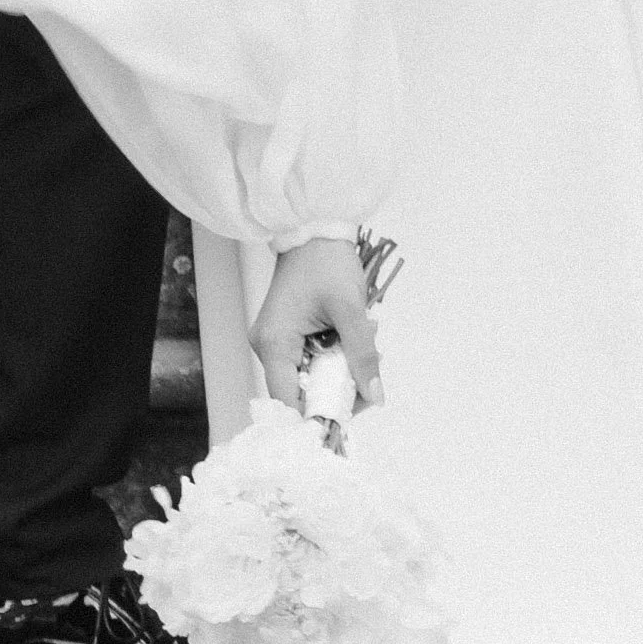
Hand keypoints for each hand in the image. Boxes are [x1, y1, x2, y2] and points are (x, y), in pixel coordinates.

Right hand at [252, 236, 383, 410]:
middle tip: (371, 372)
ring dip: (341, 369)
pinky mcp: (286, 334)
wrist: (315, 229)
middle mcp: (267, 347)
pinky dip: (334, 356)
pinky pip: (310, 359)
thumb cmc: (327, 262)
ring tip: (368, 343)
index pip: (290, 401)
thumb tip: (375, 397)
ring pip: (309, 375)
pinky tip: (354, 337)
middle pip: (301, 391)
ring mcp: (275, 341)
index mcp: (274, 344)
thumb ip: (362, 356)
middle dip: (340, 386)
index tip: (353, 414)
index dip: (319, 414)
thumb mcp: (350, 310)